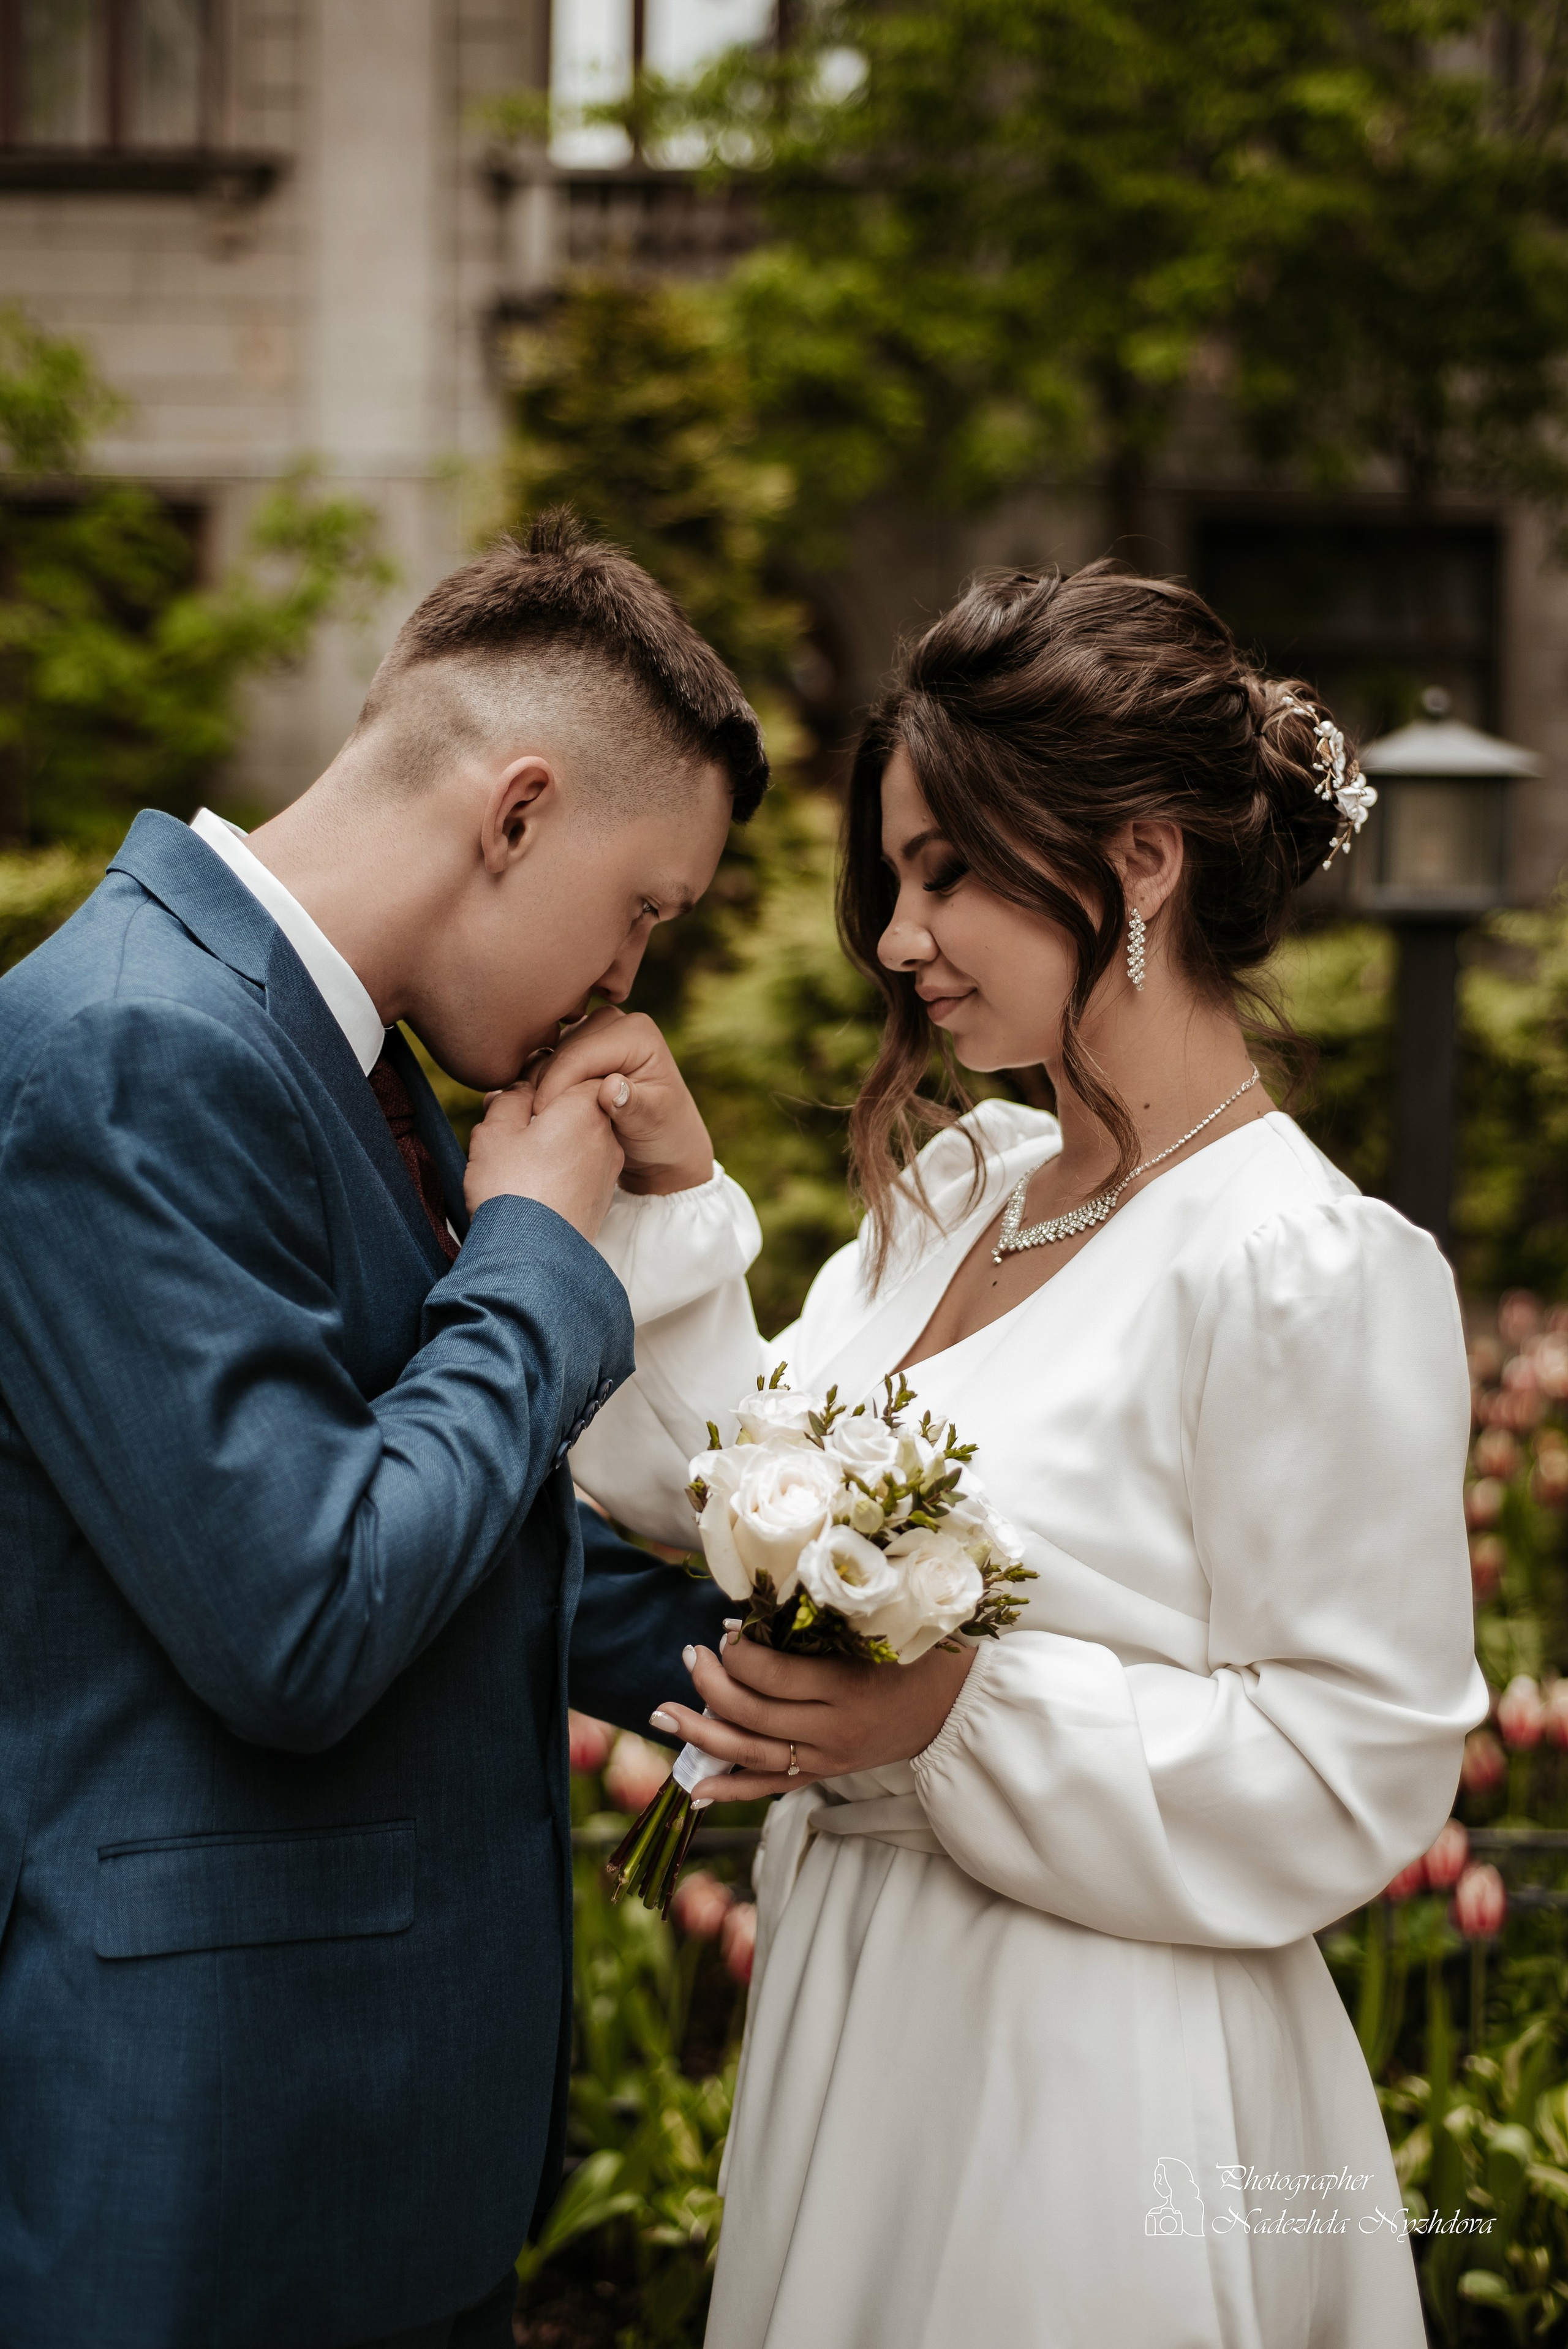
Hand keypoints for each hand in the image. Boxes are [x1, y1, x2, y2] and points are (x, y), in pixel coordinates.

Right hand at [463, 1075, 623, 1240]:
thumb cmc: (511, 1186)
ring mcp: (607, 1168)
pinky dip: (556, 1168)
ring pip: (574, 1138)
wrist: (533, 1257)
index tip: (509, 1097)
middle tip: (504, 1126)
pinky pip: (577, 1169)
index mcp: (585, 1105)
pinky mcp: (601, 1198)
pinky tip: (529, 1183)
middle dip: (540, 1112)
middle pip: (572, 1106)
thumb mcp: (495, 1131)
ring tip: (512, 1158)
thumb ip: (509, 1099)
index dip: (534, 1080)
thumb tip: (519, 1091)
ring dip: (548, 1141)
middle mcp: (606, 1133)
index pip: (567, 1071)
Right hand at [530, 1006, 712, 1196]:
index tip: (539, 1119)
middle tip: (541, 1124)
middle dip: (547, 1087)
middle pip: (561, 1051)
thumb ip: (631, 1104)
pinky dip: (542, 1083)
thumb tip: (609, 1086)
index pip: (580, 1055)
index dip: (556, 1086)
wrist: (663, 1140)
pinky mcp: (578, 1044)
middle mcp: (614, 1021)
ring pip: (550, 1054)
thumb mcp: (651, 1123)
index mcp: (636, 1032)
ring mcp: (594, 1029)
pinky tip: (548, 1111)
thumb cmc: (661, 1133)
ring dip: (542, 1085)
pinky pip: (547, 1059)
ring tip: (546, 1120)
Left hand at [651, 1631, 975, 1800]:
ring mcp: (828, 1759)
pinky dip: (730, 1789)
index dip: (739, 1655)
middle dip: (711, 1686)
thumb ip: (825, 1621)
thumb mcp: (880, 1629)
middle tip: (690, 1656)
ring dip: (702, 1736)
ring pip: (752, 1755)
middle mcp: (834, 1731)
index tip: (725, 1631)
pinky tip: (693, 1787)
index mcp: (848, 1688)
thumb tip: (761, 1609)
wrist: (957, 1708)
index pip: (774, 1678)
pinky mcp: (826, 1775)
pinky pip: (770, 1787)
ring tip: (664, 1715)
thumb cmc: (920, 1654)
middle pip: (754, 1716)